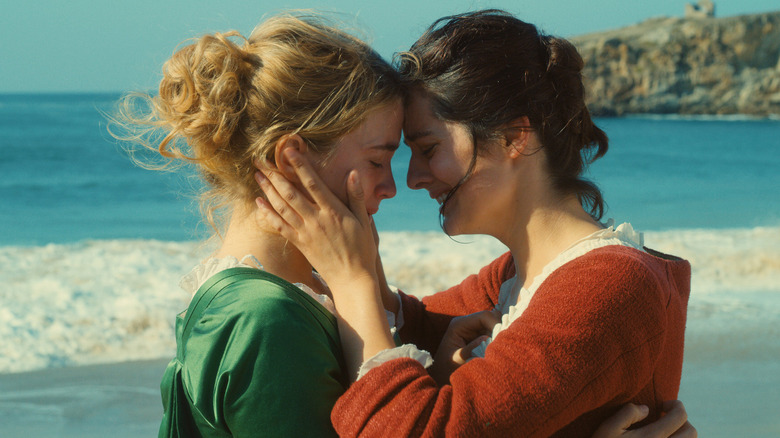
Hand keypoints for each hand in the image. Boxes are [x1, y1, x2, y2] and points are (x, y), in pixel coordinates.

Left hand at [255, 148, 394, 377]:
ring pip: (282, 207)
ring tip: (257, 175)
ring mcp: (306, 232)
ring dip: (268, 190)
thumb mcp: (364, 221)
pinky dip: (268, 213)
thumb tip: (353, 173)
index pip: (313, 183)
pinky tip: (259, 203)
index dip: (300, 166)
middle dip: (275, 175)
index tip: (289, 151)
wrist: (352, 279)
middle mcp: (316, 219)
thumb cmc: (361, 250)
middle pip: (291, 193)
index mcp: (333, 211)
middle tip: (260, 159)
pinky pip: (280, 226)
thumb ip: (356, 197)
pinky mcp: (299, 244)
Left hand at [429, 309, 499, 384]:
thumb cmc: (446, 368)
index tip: (502, 338)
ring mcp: (474, 330)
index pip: (483, 316)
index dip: (496, 323)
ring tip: (501, 349)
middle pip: (491, 319)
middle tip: (504, 345)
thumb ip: (470, 349)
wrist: (441, 376)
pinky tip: (498, 351)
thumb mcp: (457, 360)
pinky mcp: (479, 337)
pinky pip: (493, 335)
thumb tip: (486, 338)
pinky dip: (498, 341)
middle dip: (499, 330)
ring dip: (500, 336)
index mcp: (459, 324)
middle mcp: (467, 323)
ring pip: (494, 326)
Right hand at [592, 400, 695, 437]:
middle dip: (682, 420)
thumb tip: (646, 409)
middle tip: (665, 418)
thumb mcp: (608, 428)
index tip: (662, 406)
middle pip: (691, 432)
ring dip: (682, 434)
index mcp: (652, 437)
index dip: (675, 405)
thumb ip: (628, 413)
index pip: (680, 416)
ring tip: (665, 431)